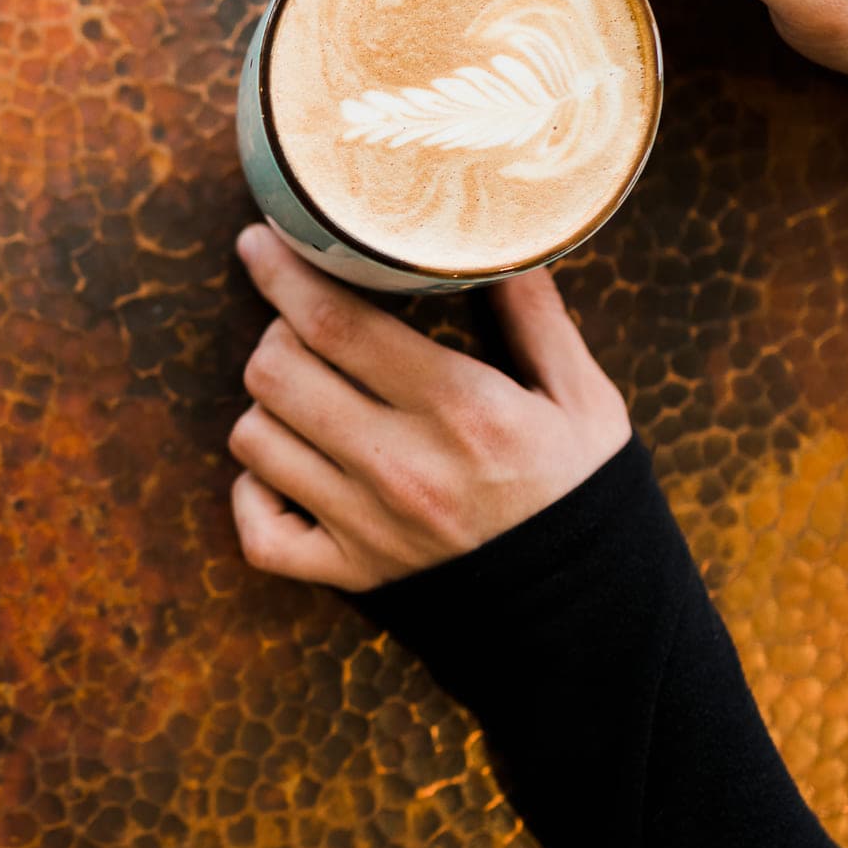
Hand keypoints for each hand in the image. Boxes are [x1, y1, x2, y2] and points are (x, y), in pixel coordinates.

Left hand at [226, 226, 630, 591]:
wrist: (592, 611)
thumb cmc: (582, 491)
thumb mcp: (581, 396)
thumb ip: (534, 315)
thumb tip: (496, 236)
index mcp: (461, 409)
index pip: (337, 324)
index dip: (284, 273)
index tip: (261, 240)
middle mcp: (400, 466)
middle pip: (277, 374)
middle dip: (275, 333)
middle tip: (301, 327)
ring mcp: (366, 526)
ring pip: (255, 440)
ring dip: (267, 406)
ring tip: (303, 396)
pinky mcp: (350, 575)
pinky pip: (259, 531)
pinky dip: (255, 495)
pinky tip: (285, 470)